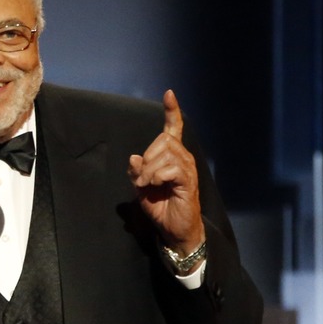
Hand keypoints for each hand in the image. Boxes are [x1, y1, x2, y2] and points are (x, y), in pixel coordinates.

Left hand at [127, 89, 204, 254]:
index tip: (169, 93)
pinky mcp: (188, 180)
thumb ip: (136, 171)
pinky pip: (170, 168)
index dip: (171, 111)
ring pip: (165, 154)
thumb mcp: (141, 187)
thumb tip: (134, 157)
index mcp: (172, 156)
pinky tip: (155, 186)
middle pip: (162, 140)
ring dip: (149, 171)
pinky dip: (156, 177)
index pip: (173, 129)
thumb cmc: (160, 207)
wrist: (174, 229)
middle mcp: (183, 157)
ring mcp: (188, 168)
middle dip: (146, 160)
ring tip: (148, 186)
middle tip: (142, 180)